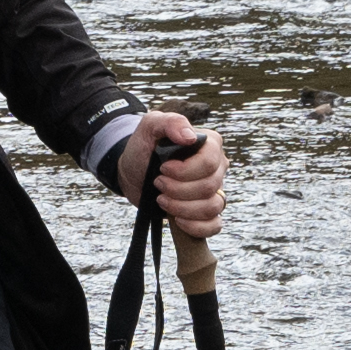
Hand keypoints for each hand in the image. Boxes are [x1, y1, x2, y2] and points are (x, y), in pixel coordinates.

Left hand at [114, 111, 226, 241]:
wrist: (133, 172)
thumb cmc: (144, 147)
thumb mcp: (150, 127)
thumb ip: (170, 122)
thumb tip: (190, 137)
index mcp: (210, 144)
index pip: (210, 162)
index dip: (185, 171)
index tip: (163, 169)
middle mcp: (217, 167)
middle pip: (209, 186)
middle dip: (178, 189)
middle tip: (157, 183)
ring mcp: (215, 191)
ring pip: (213, 207)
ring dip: (182, 207)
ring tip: (161, 199)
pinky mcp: (206, 212)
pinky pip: (214, 226)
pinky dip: (195, 226)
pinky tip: (177, 220)